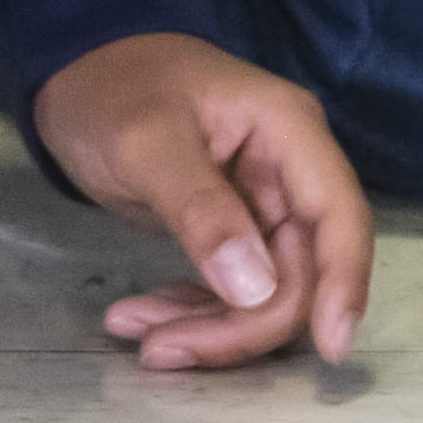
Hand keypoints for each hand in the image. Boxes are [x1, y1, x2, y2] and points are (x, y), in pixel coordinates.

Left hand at [32, 32, 374, 373]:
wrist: (80, 72)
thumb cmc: (116, 90)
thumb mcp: (148, 143)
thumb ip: (202, 211)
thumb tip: (256, 288)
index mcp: (290, 134)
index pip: (339, 218)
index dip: (343, 284)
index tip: (330, 350)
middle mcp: (290, 173)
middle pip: (300, 271)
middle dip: (239, 323)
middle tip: (160, 350)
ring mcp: (263, 204)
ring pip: (266, 292)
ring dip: (208, 326)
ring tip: (133, 330)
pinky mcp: (233, 231)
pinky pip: (231, 289)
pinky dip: (190, 312)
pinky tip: (137, 316)